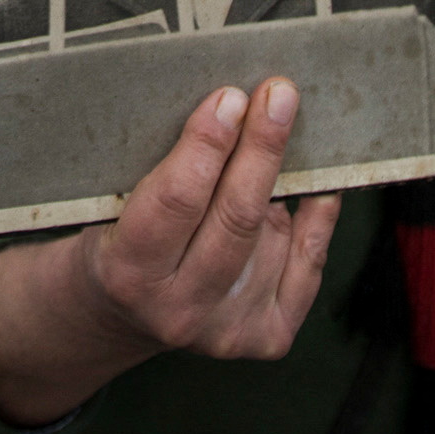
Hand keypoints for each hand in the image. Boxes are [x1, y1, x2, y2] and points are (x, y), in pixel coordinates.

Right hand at [0, 80, 342, 425]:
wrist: (124, 315)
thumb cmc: (122, 240)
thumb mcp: (118, 203)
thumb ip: (167, 166)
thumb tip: (233, 105)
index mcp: (128, 272)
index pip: (176, 200)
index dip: (208, 145)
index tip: (230, 98)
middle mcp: (179, 311)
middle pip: (236, 218)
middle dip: (261, 148)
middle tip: (279, 95)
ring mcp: (228, 331)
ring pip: (275, 235)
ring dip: (278, 184)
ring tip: (264, 151)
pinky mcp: (267, 338)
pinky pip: (309, 262)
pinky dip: (316, 217)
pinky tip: (314, 187)